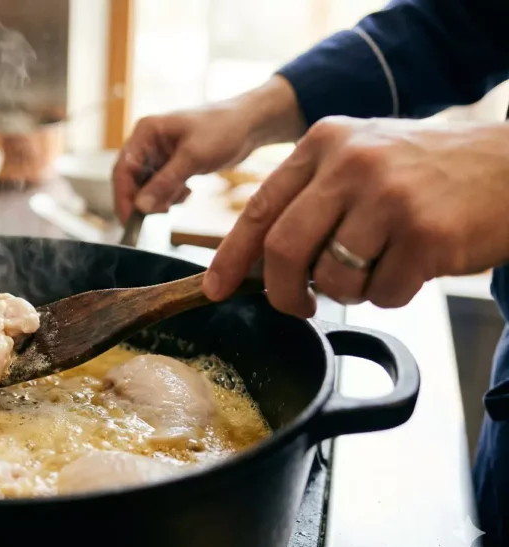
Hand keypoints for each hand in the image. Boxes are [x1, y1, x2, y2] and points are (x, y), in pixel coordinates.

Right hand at [112, 76, 304, 222]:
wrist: (252, 124)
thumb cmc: (224, 129)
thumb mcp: (193, 157)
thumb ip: (164, 183)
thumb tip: (140, 207)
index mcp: (145, 132)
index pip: (122, 169)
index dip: (123, 197)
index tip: (129, 220)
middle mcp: (147, 142)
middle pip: (131, 180)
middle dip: (143, 200)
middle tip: (157, 216)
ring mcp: (159, 154)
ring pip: (146, 187)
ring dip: (159, 198)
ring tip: (181, 196)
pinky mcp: (172, 164)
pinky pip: (160, 187)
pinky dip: (170, 196)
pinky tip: (187, 192)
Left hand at [204, 116, 508, 316]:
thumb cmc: (428, 172)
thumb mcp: (361, 157)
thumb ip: (312, 196)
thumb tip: (259, 259)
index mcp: (325, 142)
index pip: (260, 209)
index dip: (231, 256)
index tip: (214, 288)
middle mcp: (351, 164)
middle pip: (284, 250)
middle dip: (283, 292)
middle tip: (298, 306)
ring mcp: (389, 198)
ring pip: (333, 279)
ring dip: (350, 291)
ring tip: (381, 264)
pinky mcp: (426, 234)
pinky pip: (383, 293)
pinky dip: (392, 294)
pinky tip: (416, 264)